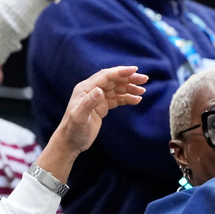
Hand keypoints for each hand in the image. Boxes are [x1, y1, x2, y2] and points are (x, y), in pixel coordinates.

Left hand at [35, 66, 146, 184]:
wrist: (70, 143)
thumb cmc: (72, 130)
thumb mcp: (79, 117)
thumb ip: (89, 103)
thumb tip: (100, 90)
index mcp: (85, 89)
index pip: (105, 76)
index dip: (120, 72)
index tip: (135, 70)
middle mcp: (91, 91)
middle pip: (113, 80)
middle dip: (128, 79)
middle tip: (144, 80)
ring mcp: (96, 99)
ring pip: (116, 89)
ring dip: (129, 88)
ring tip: (142, 91)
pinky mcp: (101, 108)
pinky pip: (116, 99)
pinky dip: (126, 98)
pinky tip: (136, 100)